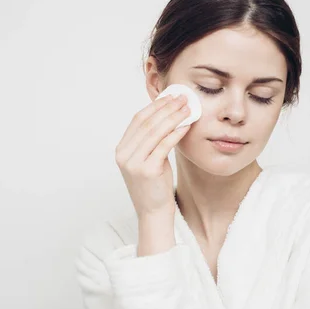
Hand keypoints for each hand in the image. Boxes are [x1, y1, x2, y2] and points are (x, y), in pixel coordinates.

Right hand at [115, 94, 190, 217]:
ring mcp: (134, 163)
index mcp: (121, 149)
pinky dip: (176, 133)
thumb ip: (152, 139)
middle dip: (166, 107)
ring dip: (173, 117)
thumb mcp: (149, 158)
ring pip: (155, 132)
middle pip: (147, 123)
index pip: (138, 120)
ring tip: (188, 108)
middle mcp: (124, 155)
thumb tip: (168, 113)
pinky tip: (186, 125)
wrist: (153, 213)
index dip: (155, 105)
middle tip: (183, 97)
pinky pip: (164, 145)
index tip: (171, 96)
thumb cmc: (155, 185)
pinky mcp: (147, 171)